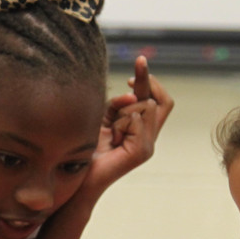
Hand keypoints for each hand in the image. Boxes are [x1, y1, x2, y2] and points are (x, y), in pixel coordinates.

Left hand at [82, 55, 173, 197]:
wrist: (77, 176)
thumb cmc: (87, 147)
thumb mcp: (102, 117)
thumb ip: (119, 103)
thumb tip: (132, 92)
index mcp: (142, 128)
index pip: (159, 98)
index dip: (151, 79)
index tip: (138, 62)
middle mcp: (149, 136)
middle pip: (161, 100)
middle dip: (142, 89)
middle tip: (124, 89)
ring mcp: (148, 145)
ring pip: (147, 106)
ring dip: (124, 110)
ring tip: (111, 130)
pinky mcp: (141, 151)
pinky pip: (136, 119)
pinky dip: (120, 122)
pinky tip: (112, 138)